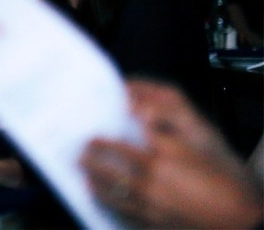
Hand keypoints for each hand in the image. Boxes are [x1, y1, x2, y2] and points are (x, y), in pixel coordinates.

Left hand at [81, 80, 260, 227]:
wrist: (245, 219)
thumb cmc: (228, 176)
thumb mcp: (205, 137)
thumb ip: (172, 117)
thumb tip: (139, 109)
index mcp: (168, 153)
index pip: (124, 138)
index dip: (107, 133)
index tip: (97, 125)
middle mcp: (156, 178)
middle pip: (111, 163)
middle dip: (93, 154)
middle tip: (82, 147)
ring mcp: (153, 204)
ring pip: (112, 189)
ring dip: (94, 178)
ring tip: (83, 169)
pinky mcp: (155, 223)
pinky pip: (123, 211)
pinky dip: (107, 201)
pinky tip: (98, 194)